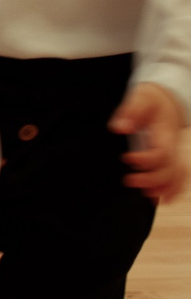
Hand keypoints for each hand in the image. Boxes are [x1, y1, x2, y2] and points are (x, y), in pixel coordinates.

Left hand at [114, 83, 185, 203]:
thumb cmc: (151, 100)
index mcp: (166, 133)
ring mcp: (175, 153)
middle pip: (170, 169)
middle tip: (129, 180)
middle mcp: (173, 146)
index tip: (127, 158)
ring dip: (163, 188)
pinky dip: (173, 189)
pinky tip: (163, 200)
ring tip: (146, 195)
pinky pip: (179, 176)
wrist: (166, 100)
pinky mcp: (172, 158)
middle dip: (152, 179)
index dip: (146, 160)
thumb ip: (130, 112)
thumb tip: (119, 128)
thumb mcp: (140, 98)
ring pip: (177, 176)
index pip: (162, 153)